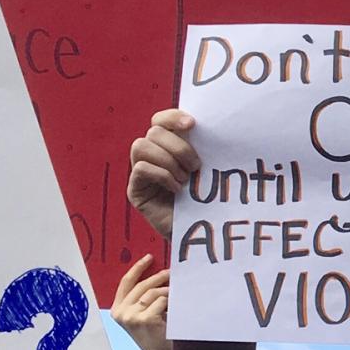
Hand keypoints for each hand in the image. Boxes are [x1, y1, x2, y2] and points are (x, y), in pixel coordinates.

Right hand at [110, 256, 171, 349]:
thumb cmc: (153, 333)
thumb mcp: (140, 314)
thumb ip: (140, 298)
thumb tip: (154, 273)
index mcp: (116, 310)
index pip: (125, 283)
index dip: (137, 268)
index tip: (149, 258)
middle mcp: (121, 312)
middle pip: (141, 285)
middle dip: (158, 277)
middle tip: (171, 272)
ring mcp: (132, 316)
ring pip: (153, 293)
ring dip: (167, 291)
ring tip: (176, 294)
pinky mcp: (146, 319)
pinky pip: (161, 302)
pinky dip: (170, 303)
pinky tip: (174, 309)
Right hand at [126, 109, 199, 240]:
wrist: (203, 232)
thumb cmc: (209, 199)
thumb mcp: (209, 169)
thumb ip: (205, 148)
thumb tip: (215, 125)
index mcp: (168, 146)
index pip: (160, 120)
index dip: (172, 117)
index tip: (193, 125)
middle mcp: (151, 156)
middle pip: (153, 131)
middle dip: (178, 147)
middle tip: (195, 167)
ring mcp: (140, 173)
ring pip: (141, 145)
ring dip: (168, 161)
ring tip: (185, 179)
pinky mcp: (135, 190)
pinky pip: (141, 168)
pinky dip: (162, 176)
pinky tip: (177, 190)